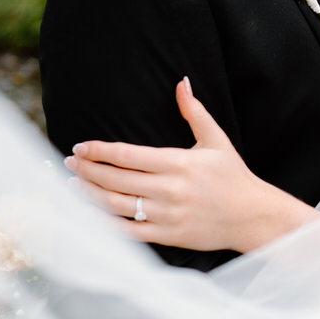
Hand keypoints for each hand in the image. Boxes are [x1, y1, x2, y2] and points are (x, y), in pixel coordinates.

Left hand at [65, 77, 314, 252]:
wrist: (251, 216)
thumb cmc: (233, 175)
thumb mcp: (216, 140)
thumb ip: (195, 112)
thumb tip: (182, 82)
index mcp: (178, 163)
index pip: (127, 155)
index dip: (99, 151)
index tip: (80, 147)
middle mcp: (169, 190)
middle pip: (116, 180)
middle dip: (87, 170)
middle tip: (68, 163)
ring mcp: (166, 215)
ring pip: (117, 206)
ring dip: (90, 195)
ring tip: (73, 185)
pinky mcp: (167, 236)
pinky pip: (128, 233)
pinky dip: (106, 225)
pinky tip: (90, 215)